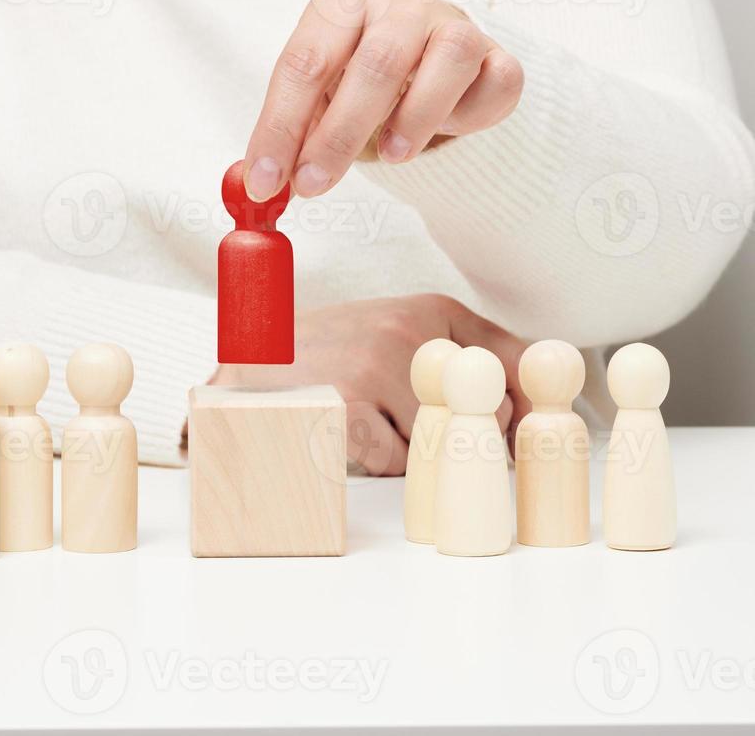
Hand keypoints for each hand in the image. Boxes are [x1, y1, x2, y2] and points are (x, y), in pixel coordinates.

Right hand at [213, 295, 530, 475]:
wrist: (247, 367)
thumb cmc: (325, 354)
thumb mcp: (395, 332)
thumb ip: (460, 355)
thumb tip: (527, 406)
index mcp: (428, 310)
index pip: (513, 362)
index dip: (521, 406)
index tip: (517, 430)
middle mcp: (409, 331)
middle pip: (482, 414)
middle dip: (461, 436)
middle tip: (413, 425)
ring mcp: (376, 367)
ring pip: (438, 443)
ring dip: (411, 450)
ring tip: (367, 421)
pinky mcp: (349, 407)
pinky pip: (395, 462)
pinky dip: (375, 462)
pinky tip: (345, 433)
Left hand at [242, 0, 523, 200]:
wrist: (424, 61)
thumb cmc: (357, 78)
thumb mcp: (316, 100)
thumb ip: (290, 138)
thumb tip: (260, 188)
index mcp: (342, 4)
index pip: (305, 63)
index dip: (281, 126)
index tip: (264, 180)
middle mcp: (399, 4)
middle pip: (375, 64)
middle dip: (338, 135)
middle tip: (313, 185)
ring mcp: (454, 23)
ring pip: (448, 59)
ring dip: (415, 117)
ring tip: (390, 156)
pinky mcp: (498, 54)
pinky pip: (496, 80)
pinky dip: (470, 115)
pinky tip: (446, 131)